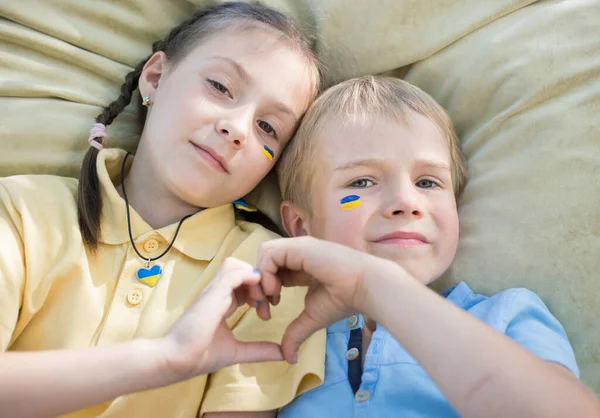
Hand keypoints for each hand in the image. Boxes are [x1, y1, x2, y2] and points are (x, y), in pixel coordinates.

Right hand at [160, 257, 282, 380]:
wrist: (177, 361)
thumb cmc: (200, 355)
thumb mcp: (237, 351)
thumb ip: (259, 350)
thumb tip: (283, 354)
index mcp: (221, 302)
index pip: (242, 282)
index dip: (258, 290)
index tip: (266, 309)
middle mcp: (217, 292)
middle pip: (240, 268)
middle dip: (258, 280)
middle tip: (267, 301)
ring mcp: (213, 291)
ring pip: (235, 265)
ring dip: (253, 277)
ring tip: (260, 300)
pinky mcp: (213, 293)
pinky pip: (233, 273)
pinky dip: (249, 278)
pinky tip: (257, 297)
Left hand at [256, 236, 399, 362]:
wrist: (364, 288)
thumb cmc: (343, 300)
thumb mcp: (312, 317)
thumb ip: (296, 333)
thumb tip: (288, 358)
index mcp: (301, 265)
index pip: (272, 271)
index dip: (264, 291)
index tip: (268, 313)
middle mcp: (297, 253)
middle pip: (264, 261)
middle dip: (257, 285)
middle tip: (261, 307)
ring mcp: (297, 247)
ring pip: (264, 255)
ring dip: (260, 278)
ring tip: (270, 298)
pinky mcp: (298, 246)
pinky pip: (270, 254)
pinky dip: (266, 272)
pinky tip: (276, 290)